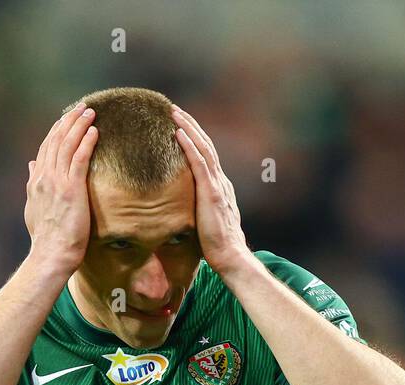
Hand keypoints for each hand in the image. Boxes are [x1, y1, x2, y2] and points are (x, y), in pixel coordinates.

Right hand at [25, 103, 98, 272]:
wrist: (51, 253)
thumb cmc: (46, 237)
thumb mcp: (34, 207)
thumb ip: (33, 184)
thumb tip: (31, 165)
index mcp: (36, 180)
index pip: (46, 148)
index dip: (57, 131)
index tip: (67, 118)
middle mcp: (44, 177)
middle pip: (56, 141)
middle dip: (69, 121)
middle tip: (82, 107)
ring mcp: (57, 182)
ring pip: (68, 145)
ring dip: (79, 126)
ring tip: (90, 112)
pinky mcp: (71, 189)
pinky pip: (80, 159)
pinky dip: (86, 142)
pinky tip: (94, 131)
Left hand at [171, 105, 251, 274]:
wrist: (230, 256)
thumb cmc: (216, 246)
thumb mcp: (205, 223)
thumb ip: (197, 211)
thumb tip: (181, 213)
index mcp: (219, 187)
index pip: (206, 156)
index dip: (194, 139)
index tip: (181, 125)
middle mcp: (220, 181)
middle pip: (205, 146)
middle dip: (191, 125)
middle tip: (174, 109)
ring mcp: (217, 186)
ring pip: (203, 149)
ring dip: (189, 128)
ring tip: (174, 113)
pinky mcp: (211, 193)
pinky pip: (199, 163)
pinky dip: (189, 146)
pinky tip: (179, 132)